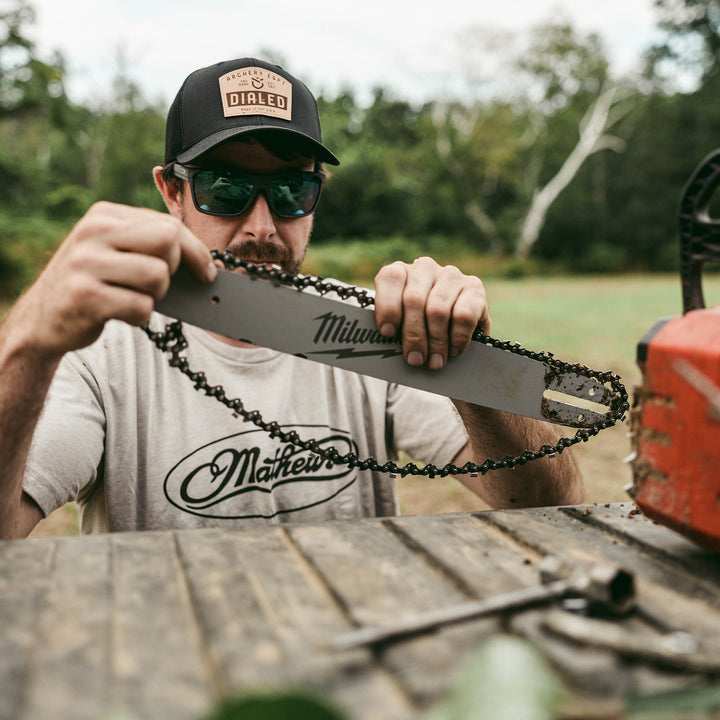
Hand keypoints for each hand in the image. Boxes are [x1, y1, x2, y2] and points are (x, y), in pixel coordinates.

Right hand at [10, 202, 215, 357]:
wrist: (42, 318)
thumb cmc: (92, 284)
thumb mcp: (114, 252)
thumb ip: (150, 247)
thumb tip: (209, 265)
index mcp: (104, 215)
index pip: (169, 225)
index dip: (197, 252)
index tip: (207, 272)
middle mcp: (93, 233)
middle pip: (169, 243)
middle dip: (174, 270)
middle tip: (155, 285)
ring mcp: (86, 263)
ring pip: (158, 276)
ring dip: (155, 296)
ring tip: (133, 298)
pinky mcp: (85, 296)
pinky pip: (142, 307)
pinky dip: (140, 317)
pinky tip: (121, 314)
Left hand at [373, 257, 489, 369]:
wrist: (454, 331)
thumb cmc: (421, 329)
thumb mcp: (402, 325)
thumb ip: (394, 329)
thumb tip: (392, 345)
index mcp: (401, 272)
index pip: (390, 278)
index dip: (388, 307)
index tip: (388, 333)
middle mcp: (425, 268)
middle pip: (414, 300)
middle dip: (413, 335)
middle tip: (414, 359)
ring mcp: (451, 275)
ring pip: (438, 309)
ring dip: (436, 341)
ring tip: (434, 361)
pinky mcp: (475, 288)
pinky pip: (464, 315)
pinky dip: (457, 337)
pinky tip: (453, 350)